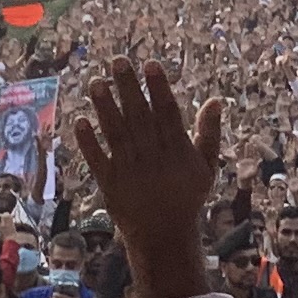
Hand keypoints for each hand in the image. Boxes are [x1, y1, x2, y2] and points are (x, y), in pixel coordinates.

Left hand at [69, 59, 221, 297]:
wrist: (165, 236)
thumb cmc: (187, 196)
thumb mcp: (206, 166)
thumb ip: (209, 133)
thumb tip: (216, 100)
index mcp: (177, 150)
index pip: (167, 113)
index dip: (158, 88)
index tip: (150, 64)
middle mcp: (153, 157)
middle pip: (139, 117)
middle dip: (128, 88)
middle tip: (117, 61)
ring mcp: (130, 170)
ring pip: (116, 134)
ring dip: (105, 108)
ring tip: (96, 83)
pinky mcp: (109, 184)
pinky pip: (97, 160)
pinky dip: (89, 142)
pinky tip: (81, 121)